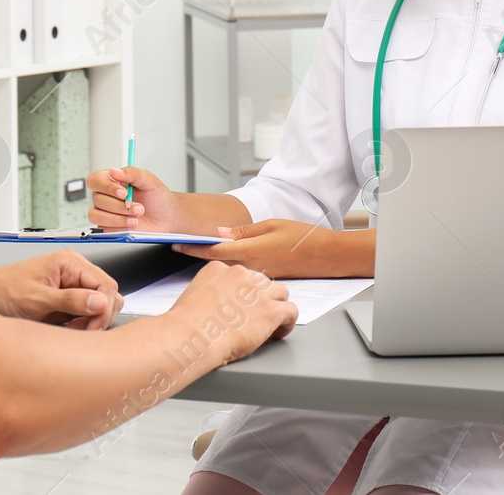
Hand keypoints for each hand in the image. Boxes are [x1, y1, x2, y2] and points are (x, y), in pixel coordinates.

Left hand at [0, 251, 122, 329]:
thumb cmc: (5, 291)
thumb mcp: (37, 299)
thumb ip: (69, 301)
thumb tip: (99, 302)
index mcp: (70, 262)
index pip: (105, 285)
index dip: (103, 308)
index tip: (92, 327)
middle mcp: (75, 271)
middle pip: (109, 294)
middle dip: (100, 315)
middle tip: (82, 330)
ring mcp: (74, 285)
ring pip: (102, 304)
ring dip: (93, 321)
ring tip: (72, 330)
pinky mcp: (70, 300)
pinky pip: (90, 312)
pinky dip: (85, 324)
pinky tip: (69, 330)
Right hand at [87, 165, 185, 231]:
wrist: (166, 217)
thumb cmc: (157, 197)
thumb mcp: (149, 180)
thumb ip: (132, 173)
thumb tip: (114, 171)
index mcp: (111, 180)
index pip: (95, 180)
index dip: (106, 187)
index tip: (123, 192)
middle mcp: (106, 195)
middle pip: (97, 199)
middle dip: (120, 206)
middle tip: (138, 207)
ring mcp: (105, 211)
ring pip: (96, 215)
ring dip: (118, 218)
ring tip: (135, 218)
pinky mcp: (108, 226)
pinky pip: (103, 228)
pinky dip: (119, 227)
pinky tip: (131, 224)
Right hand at [169, 263, 296, 363]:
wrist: (190, 337)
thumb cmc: (186, 325)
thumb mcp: (193, 295)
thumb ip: (210, 293)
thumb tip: (219, 306)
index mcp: (219, 268)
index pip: (242, 275)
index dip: (244, 292)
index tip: (242, 306)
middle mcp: (241, 274)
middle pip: (262, 282)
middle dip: (261, 298)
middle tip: (255, 317)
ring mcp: (257, 292)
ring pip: (281, 292)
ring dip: (277, 307)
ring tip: (271, 325)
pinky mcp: (270, 310)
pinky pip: (290, 311)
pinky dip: (287, 323)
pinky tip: (278, 332)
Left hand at [173, 219, 344, 278]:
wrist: (326, 257)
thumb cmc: (303, 237)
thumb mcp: (272, 225)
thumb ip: (244, 232)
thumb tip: (220, 233)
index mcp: (251, 252)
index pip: (214, 251)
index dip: (193, 249)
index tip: (176, 244)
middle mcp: (251, 267)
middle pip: (217, 263)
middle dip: (198, 257)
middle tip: (179, 248)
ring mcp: (258, 276)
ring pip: (228, 271)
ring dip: (213, 264)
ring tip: (197, 257)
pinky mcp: (265, 279)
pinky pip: (242, 276)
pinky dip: (229, 270)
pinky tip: (225, 265)